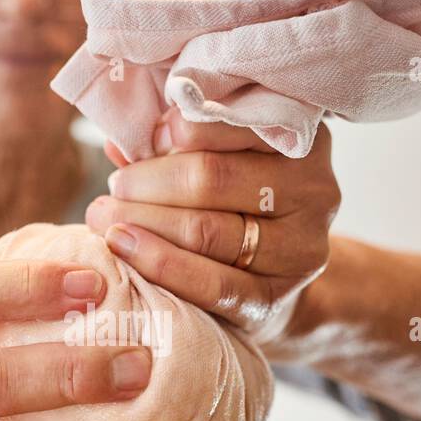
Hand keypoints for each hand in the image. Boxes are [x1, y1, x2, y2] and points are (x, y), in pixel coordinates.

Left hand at [86, 107, 340, 342]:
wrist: (275, 283)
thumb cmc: (236, 207)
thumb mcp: (222, 162)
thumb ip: (178, 145)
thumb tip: (119, 137)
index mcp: (300, 141)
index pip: (231, 123)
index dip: (177, 129)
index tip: (144, 142)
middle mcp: (314, 190)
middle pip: (213, 178)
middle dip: (148, 183)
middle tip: (112, 189)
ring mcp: (301, 248)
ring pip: (207, 230)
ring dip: (144, 222)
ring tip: (105, 219)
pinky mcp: (276, 297)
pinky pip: (211, 283)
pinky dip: (161, 263)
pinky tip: (124, 248)